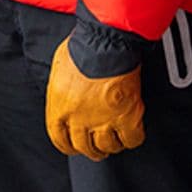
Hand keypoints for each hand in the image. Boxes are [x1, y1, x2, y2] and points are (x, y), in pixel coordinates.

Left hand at [45, 37, 144, 160]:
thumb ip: (61, 88)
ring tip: (113, 138)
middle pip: (84, 147)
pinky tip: (130, 130)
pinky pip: (131, 140)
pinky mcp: (127, 118)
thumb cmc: (82, 47)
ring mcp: (104, 121)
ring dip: (110, 144)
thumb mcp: (59, 68)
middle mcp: (80, 119)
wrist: (106, 42)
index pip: (59, 138)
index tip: (72, 146)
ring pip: (107, 147)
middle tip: (95, 146)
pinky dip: (131, 137)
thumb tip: (66, 94)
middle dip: (90, 149)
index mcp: (60, 106)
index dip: (67, 145)